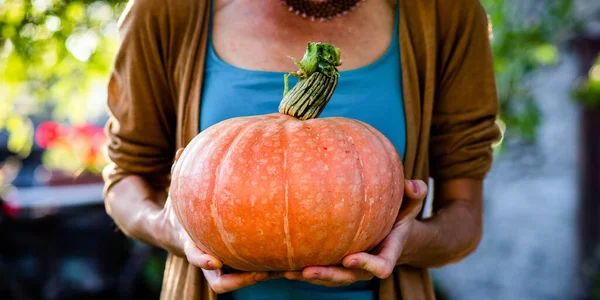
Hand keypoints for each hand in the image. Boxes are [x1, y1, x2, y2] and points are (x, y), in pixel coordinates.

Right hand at [163, 148, 282, 293]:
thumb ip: (179, 173)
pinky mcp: (235, 265)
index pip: (195, 257)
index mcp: (192, 245)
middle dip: (242, 280)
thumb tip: (181, 149)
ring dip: (260, 276)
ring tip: (283, 267)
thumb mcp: (178, 193)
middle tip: (262, 271)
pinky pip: (251, 272)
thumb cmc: (180, 209)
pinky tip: (287, 257)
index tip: (215, 260)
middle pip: (222, 282)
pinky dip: (266, 268)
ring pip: (241, 281)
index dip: (203, 260)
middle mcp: (208, 261)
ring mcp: (222, 267)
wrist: (177, 231)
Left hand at [284, 179, 427, 286]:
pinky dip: (302, 270)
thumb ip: (415, 195)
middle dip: (327, 276)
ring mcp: (350, 269)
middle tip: (308, 271)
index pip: (381, 267)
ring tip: (289, 271)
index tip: (350, 258)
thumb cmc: (399, 217)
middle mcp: (367, 266)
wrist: (391, 235)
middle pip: (347, 277)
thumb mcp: (410, 205)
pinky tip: (283, 265)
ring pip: (330, 278)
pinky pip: (320, 271)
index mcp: (386, 253)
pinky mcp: (336, 266)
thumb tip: (413, 184)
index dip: (366, 265)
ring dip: (310, 277)